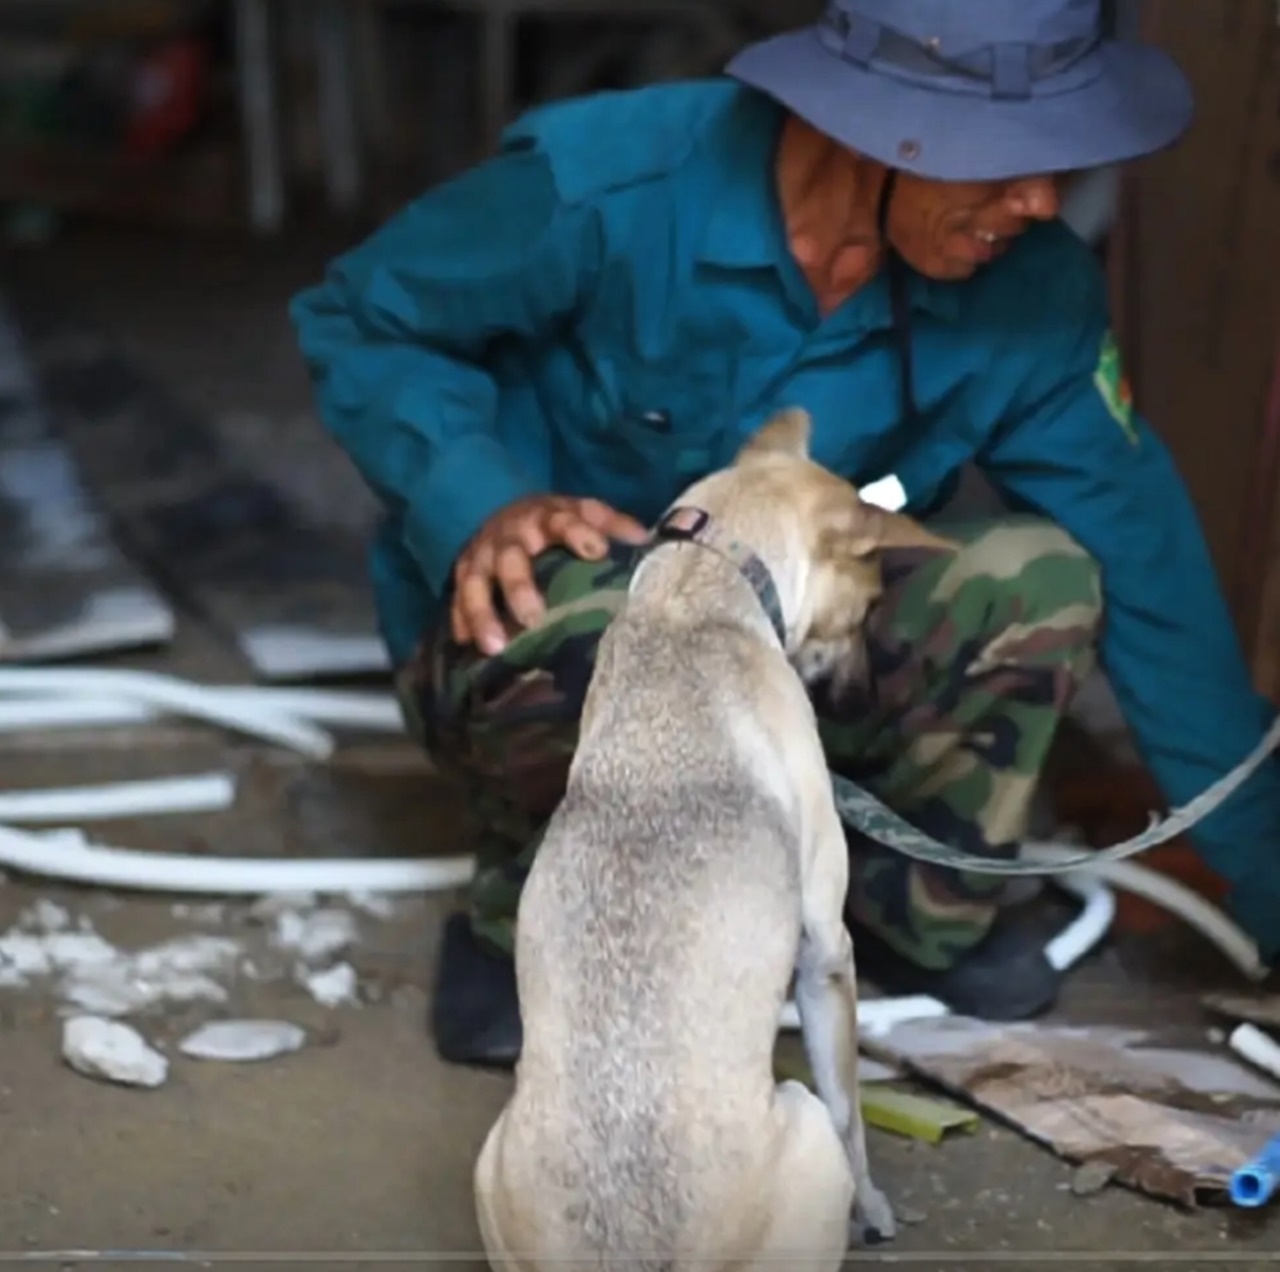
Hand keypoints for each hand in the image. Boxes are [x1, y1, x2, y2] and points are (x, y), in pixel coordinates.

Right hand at [451, 495, 647, 654]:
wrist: (509, 511)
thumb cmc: (557, 522)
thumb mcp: (585, 513)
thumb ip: (613, 524)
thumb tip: (645, 541)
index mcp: (545, 516)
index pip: (562, 520)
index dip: (578, 533)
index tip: (596, 551)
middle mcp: (509, 534)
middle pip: (511, 559)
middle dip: (519, 587)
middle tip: (533, 619)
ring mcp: (482, 555)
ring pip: (475, 583)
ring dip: (482, 614)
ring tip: (494, 647)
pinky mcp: (463, 573)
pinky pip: (456, 599)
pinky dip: (460, 621)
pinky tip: (466, 646)